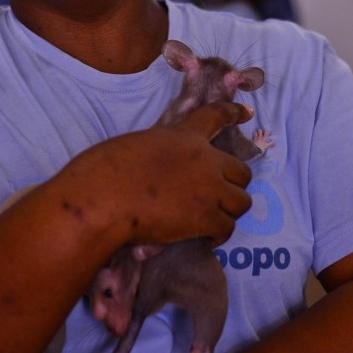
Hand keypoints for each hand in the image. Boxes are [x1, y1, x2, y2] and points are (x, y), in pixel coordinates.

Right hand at [58, 101, 254, 247]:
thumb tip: (162, 176)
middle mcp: (205, 160)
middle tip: (219, 197)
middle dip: (233, 185)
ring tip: (214, 220)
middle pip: (242, 172)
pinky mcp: (205, 218)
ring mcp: (209, 189)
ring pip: (242, 202)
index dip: (234, 113)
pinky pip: (227, 228)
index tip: (247, 113)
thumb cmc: (106, 170)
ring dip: (230, 211)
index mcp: (184, 136)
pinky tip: (207, 238)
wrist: (105, 197)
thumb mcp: (137, 146)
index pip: (215, 117)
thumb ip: (159, 153)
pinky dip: (219, 235)